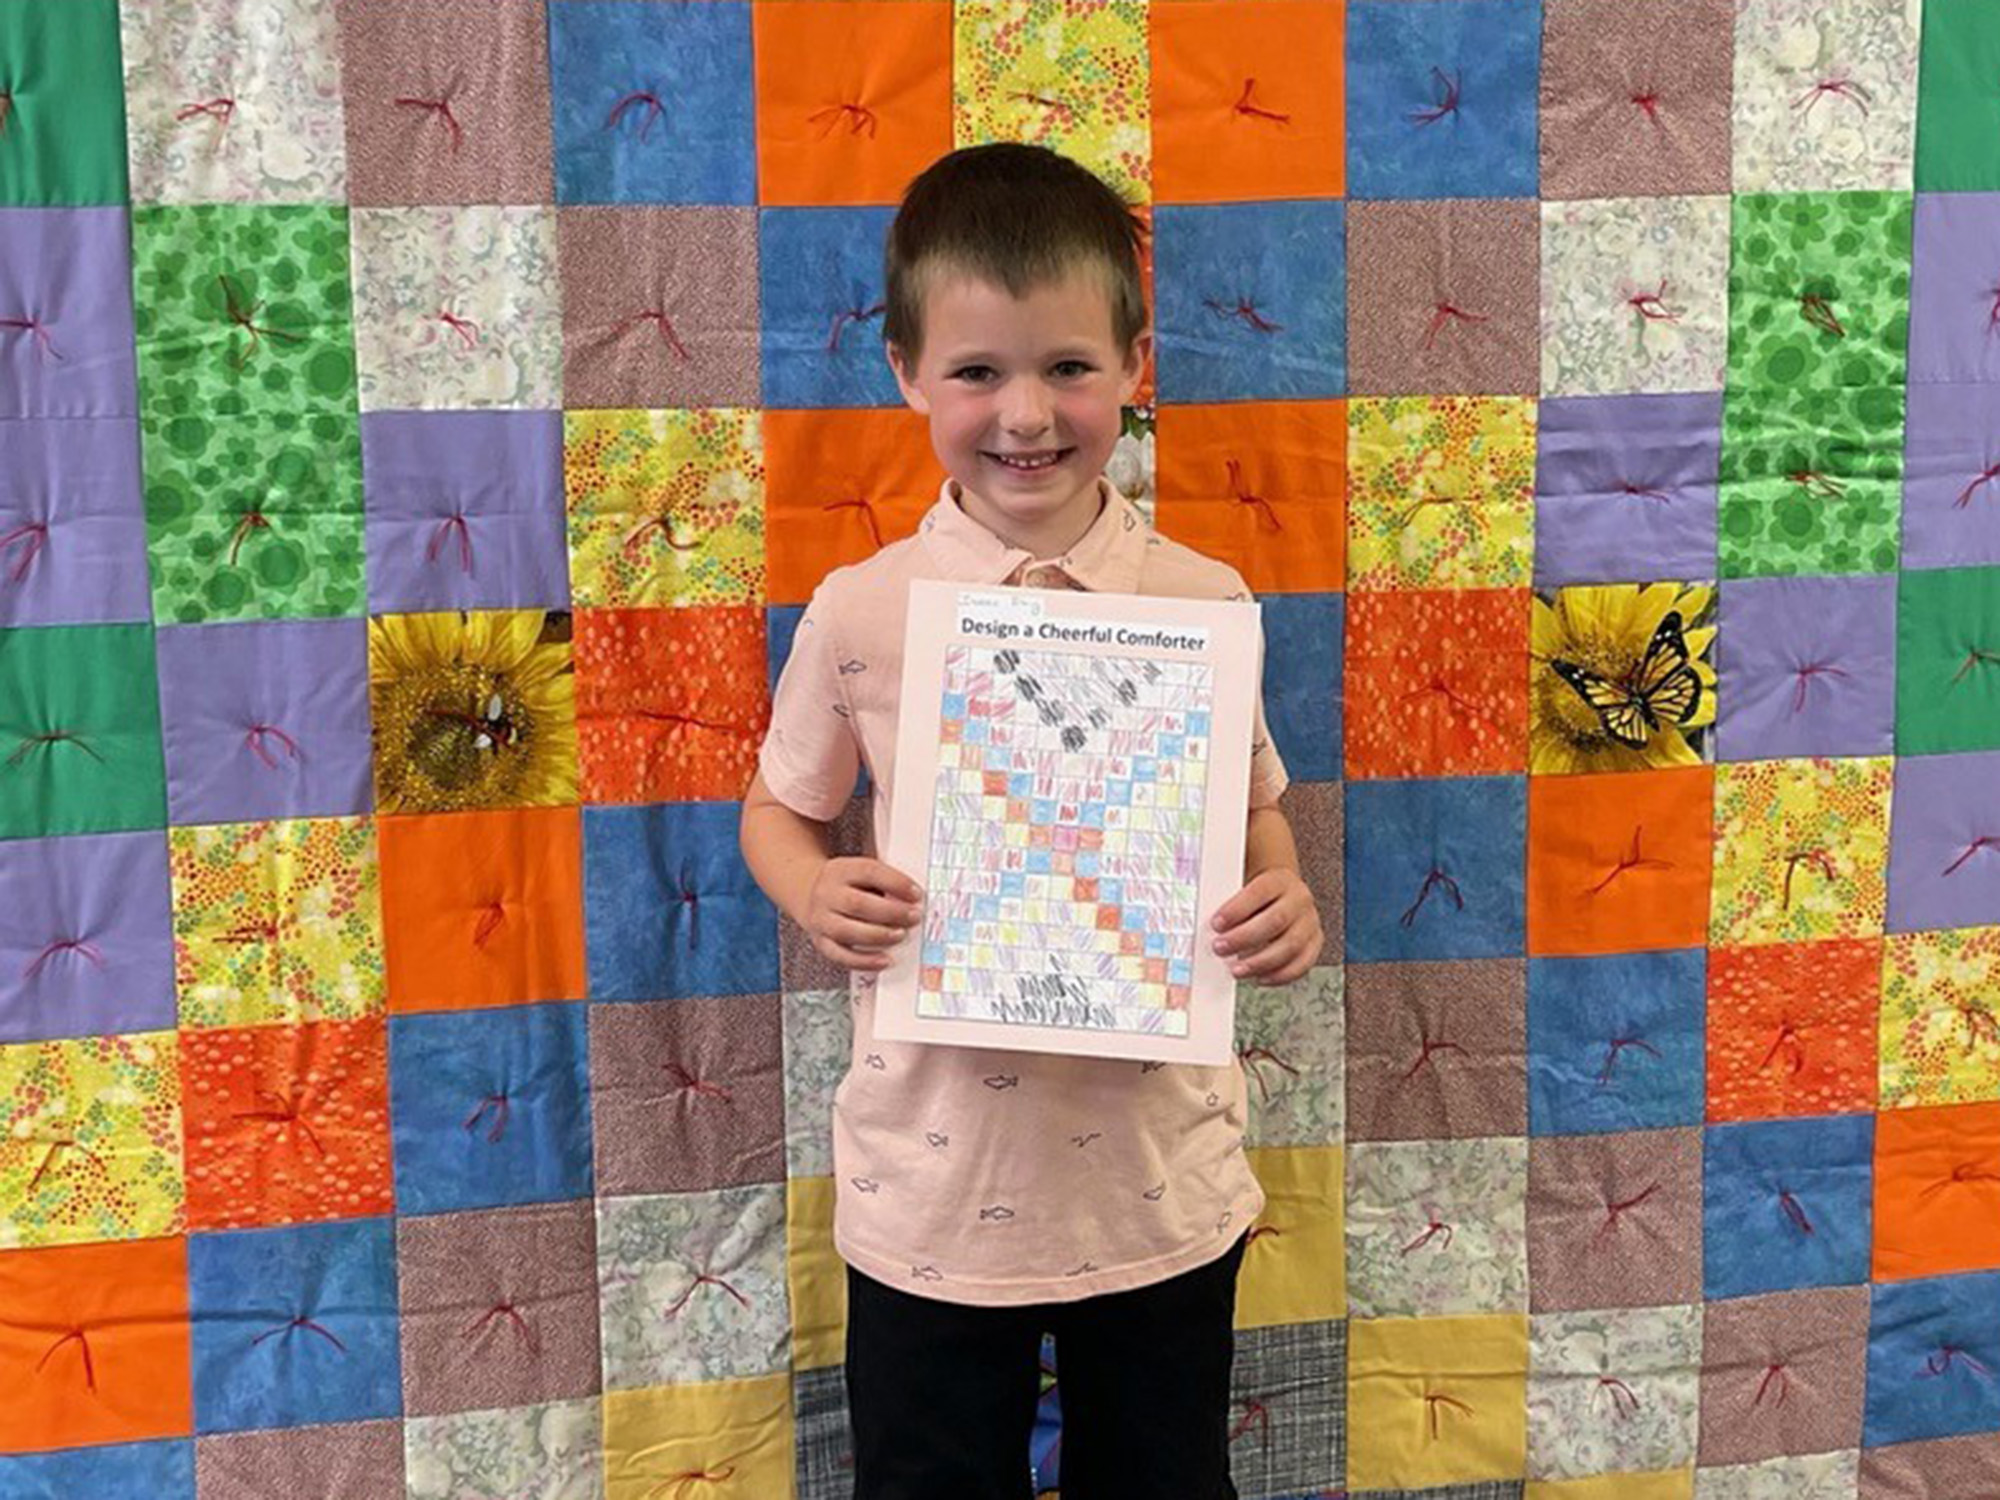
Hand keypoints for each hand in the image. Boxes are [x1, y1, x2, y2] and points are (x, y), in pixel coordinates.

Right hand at [806, 857, 922, 971]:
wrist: (809, 891)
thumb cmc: (847, 883)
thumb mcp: (860, 872)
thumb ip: (883, 881)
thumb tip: (914, 899)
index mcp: (841, 870)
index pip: (869, 872)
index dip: (895, 883)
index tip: (916, 894)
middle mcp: (827, 894)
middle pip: (857, 904)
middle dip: (891, 912)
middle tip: (914, 917)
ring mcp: (821, 919)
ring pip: (847, 931)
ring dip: (878, 936)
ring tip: (901, 935)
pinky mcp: (821, 942)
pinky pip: (840, 956)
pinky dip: (864, 961)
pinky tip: (884, 960)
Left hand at [1209, 868, 1321, 985]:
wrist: (1281, 893)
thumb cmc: (1255, 895)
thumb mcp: (1242, 885)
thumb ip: (1226, 898)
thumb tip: (1201, 918)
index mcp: (1279, 880)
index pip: (1259, 892)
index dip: (1237, 909)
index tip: (1216, 924)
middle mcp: (1299, 899)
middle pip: (1276, 920)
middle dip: (1244, 938)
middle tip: (1220, 948)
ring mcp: (1309, 922)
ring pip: (1290, 945)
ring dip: (1260, 962)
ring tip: (1236, 970)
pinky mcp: (1314, 943)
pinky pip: (1302, 964)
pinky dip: (1280, 975)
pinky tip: (1259, 977)